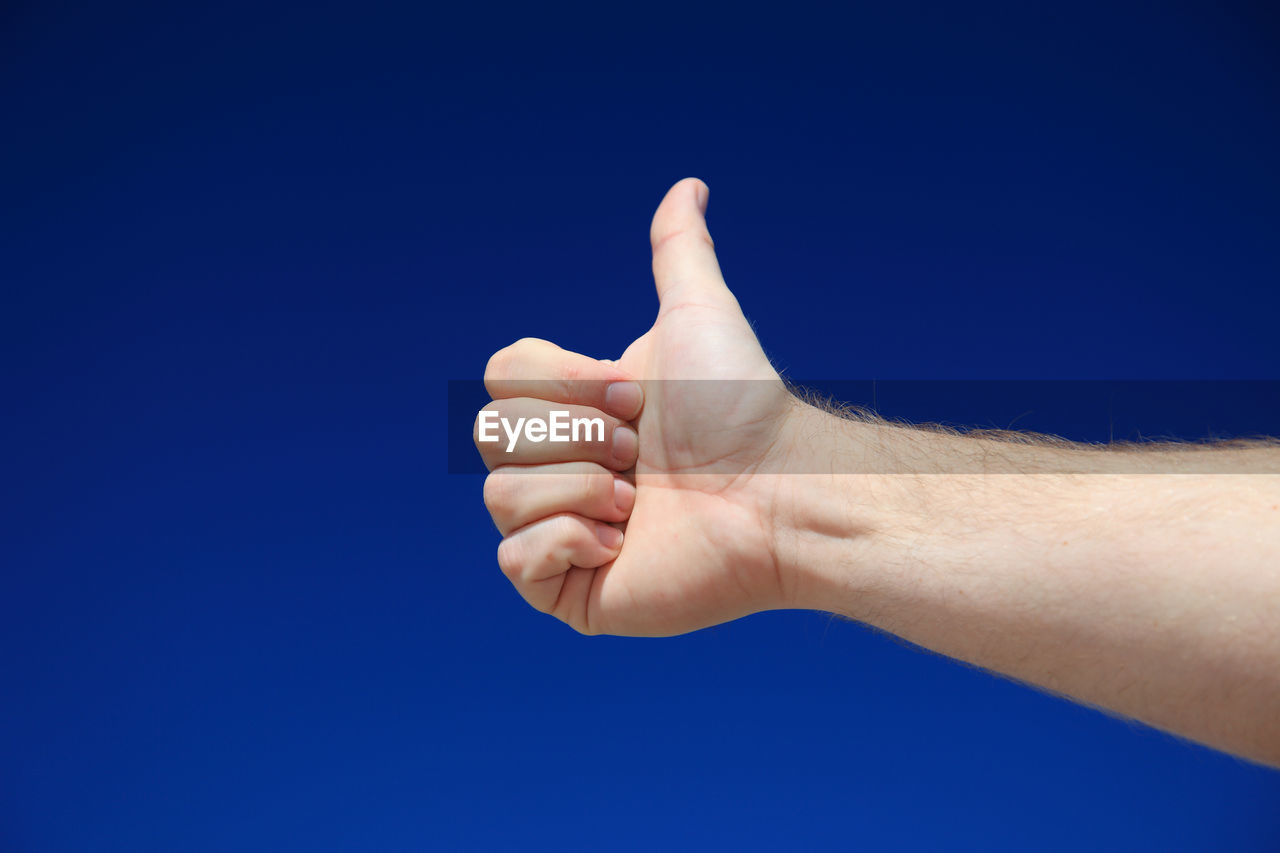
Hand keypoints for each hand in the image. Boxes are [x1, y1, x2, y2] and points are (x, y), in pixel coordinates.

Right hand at [476, 178, 805, 635]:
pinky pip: (514, 563)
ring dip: (582, 490)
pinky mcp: (571, 590)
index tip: (637, 397)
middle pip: (490, 434)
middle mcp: (562, 468)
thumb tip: (688, 185)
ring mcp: (563, 531)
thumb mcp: (698, 314)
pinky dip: (566, 544)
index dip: (565, 382)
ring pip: (500, 497)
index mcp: (576, 409)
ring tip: (643, 504)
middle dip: (578, 437)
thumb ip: (679, 252)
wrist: (779, 492)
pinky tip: (622, 544)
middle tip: (644, 454)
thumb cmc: (743, 409)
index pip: (502, 377)